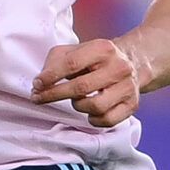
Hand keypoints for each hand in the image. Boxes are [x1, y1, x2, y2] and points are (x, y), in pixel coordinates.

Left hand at [31, 38, 145, 128]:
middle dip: (55, 94)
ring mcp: (127, 87)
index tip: (36, 84)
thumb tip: (41, 82)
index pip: (72, 64)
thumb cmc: (96, 59)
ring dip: (78, 106)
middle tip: (39, 98)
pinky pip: (106, 120)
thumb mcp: (76, 50)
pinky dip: (93, 119)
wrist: (133, 63)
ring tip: (75, 100)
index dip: (51, 76)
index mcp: (103, 48)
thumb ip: (56, 60)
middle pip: (81, 87)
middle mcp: (119, 67)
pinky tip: (89, 111)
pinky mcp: (132, 105)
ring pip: (95, 106)